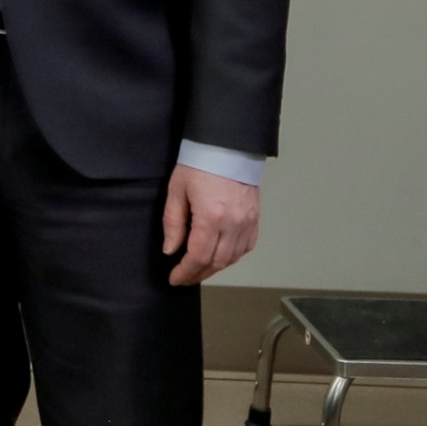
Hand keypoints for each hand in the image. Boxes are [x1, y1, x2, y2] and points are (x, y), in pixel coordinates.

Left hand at [162, 166, 260, 286]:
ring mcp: (248, 221)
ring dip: (215, 267)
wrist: (226, 146)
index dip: (186, 272)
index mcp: (211, 217)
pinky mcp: (255, 218)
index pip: (199, 257)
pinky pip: (246, 246)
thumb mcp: (176, 192)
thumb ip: (173, 223)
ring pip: (233, 257)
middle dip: (198, 274)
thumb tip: (171, 250)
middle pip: (217, 262)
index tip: (174, 279)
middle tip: (184, 278)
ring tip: (198, 269)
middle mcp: (233, 223)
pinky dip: (232, 256)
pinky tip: (220, 256)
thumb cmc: (199, 164)